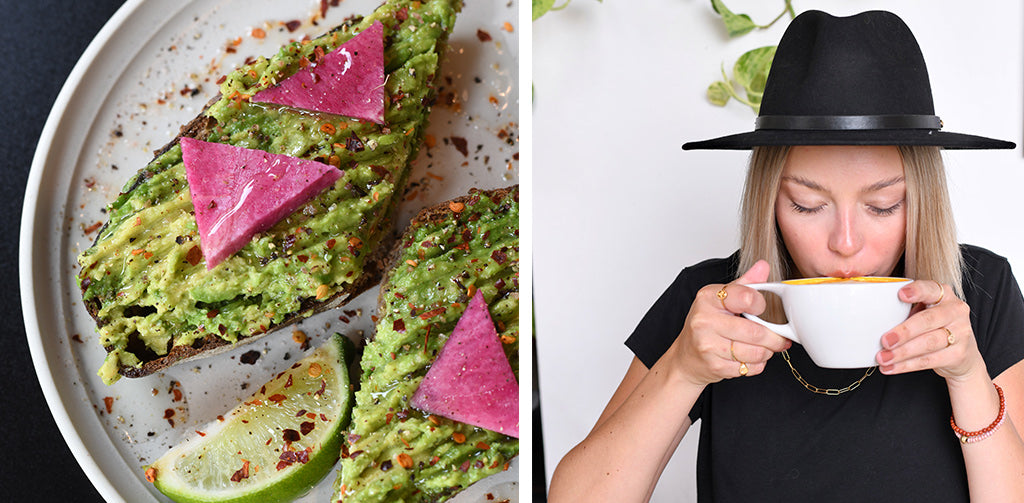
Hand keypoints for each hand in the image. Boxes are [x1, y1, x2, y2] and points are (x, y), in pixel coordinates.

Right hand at [667, 260, 791, 385]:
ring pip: (756, 352)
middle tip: (778, 337)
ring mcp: (708, 344)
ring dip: (767, 352)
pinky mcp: (714, 365)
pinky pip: (750, 367)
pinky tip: (750, 358)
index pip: (747, 297)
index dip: (761, 305)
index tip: (762, 309)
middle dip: (773, 337)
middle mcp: (704, 320)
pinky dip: (757, 364)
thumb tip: (763, 266)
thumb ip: (745, 284)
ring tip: (763, 347)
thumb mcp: (720, 299)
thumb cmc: (706, 325)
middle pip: (756, 331)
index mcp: (708, 298)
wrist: (686, 357)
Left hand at [876, 280, 983, 380]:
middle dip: (904, 331)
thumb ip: (904, 309)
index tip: (900, 295)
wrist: (961, 353)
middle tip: (885, 340)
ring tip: (882, 357)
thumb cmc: (933, 326)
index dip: (917, 291)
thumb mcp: (922, 311)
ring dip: (902, 352)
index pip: (931, 289)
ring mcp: (960, 333)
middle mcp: (955, 311)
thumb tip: (871, 314)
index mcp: (944, 295)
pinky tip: (891, 367)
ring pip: (928, 343)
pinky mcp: (958, 354)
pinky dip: (907, 365)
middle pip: (928, 320)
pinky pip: (929, 360)